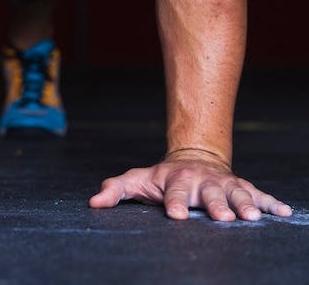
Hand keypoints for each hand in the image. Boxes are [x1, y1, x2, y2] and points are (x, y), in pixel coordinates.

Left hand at [89, 150, 291, 220]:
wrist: (192, 158)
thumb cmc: (161, 176)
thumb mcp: (136, 180)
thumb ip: (116, 190)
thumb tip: (93, 203)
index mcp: (175, 180)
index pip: (173, 193)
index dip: (174, 204)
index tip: (176, 216)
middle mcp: (201, 182)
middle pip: (209, 194)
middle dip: (216, 205)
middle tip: (224, 219)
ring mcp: (223, 184)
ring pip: (236, 194)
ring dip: (246, 205)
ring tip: (254, 218)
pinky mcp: (241, 187)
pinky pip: (259, 194)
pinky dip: (271, 203)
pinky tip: (284, 213)